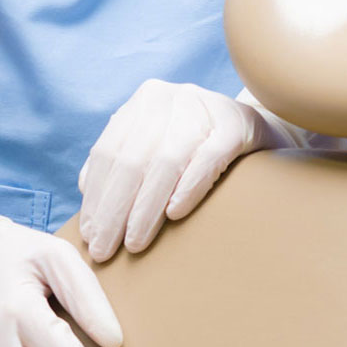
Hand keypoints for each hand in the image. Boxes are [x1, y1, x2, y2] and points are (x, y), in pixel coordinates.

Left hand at [78, 80, 305, 261]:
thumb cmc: (199, 150)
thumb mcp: (157, 146)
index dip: (96, 196)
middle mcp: (170, 96)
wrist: (260, 133)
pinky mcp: (236, 121)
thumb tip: (86, 191)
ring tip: (135, 243)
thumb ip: (123, 161)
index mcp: (143, 102)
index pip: (108, 152)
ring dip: (145, 207)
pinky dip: (189, 186)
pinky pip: (208, 157)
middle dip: (114, 210)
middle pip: (132, 158)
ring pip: (165, 160)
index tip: (88, 236)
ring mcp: (204, 104)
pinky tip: (175, 214)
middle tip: (104, 250)